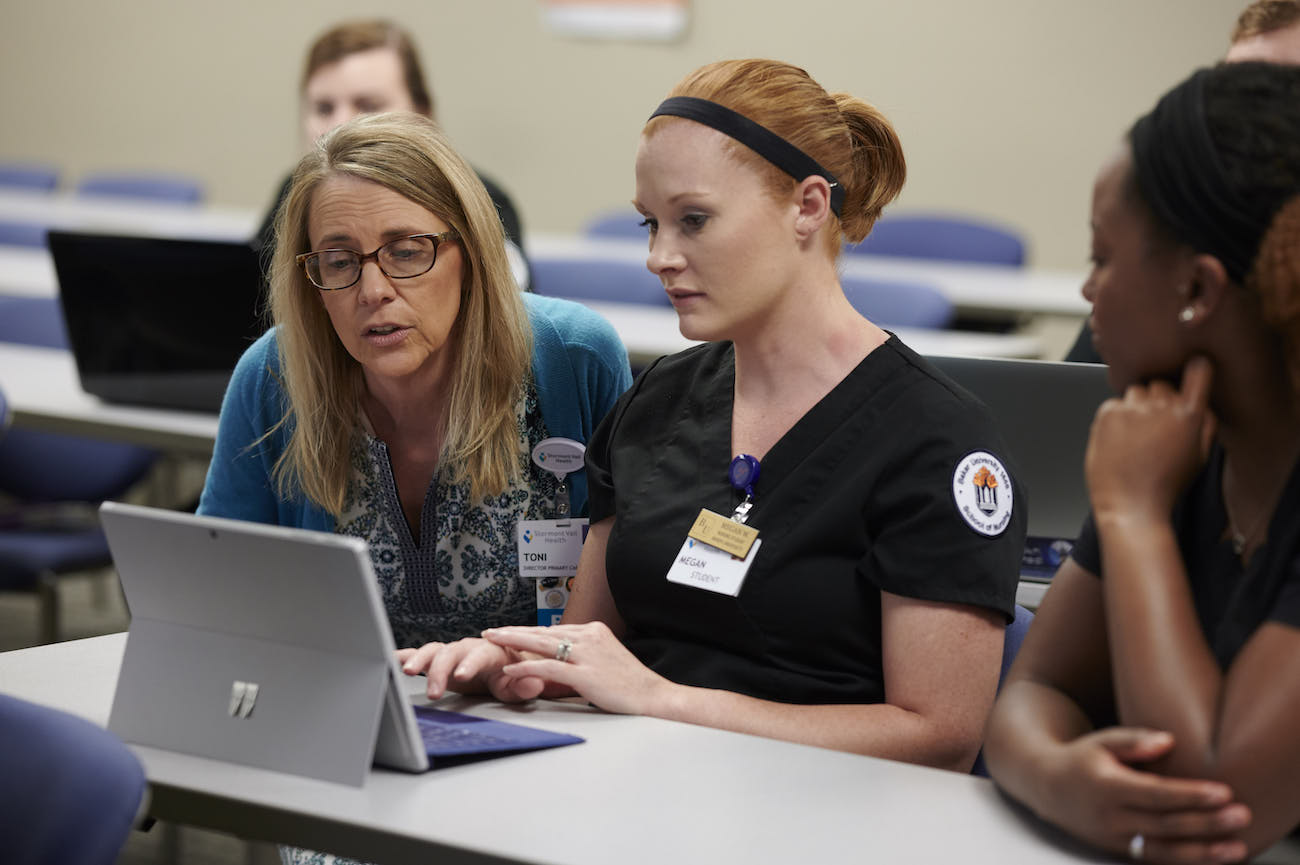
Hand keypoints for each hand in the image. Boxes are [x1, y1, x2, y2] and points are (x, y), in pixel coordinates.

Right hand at [395, 638, 545, 702]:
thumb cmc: (512, 673)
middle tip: (433, 691)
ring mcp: (452, 653)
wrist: (505, 665)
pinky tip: (390, 660)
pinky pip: (420, 654)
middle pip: (451, 653)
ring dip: (418, 660)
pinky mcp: (439, 660)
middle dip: (440, 671)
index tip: (461, 676)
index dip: (469, 664)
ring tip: (405, 672)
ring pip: (432, 651)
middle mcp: (468, 648)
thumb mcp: (521, 685)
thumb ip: (525, 685)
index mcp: (490, 651)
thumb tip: (532, 683)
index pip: (479, 654)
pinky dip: (405, 656)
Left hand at [482, 621, 677, 715]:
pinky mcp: (585, 674)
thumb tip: (563, 658)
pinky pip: (549, 668)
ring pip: (542, 644)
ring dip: (514, 642)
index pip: (554, 629)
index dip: (529, 631)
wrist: (653, 696)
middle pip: (544, 631)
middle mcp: (590, 637)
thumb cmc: (631, 684)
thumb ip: (585, 654)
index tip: (510, 632)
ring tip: (493, 641)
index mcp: (595, 631)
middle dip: (514, 631)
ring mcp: (588, 654)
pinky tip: (511, 668)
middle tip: (491, 631)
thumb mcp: (607, 659)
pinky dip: (527, 667)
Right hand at [1037, 727, 1248, 863]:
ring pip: (1164, 851)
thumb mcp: (1101, 741)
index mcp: (1107, 786)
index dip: (1190, 795)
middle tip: (1241, 814)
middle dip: (1206, 823)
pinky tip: (1214, 857)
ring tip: (1237, 847)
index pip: (1155, 794)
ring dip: (1204, 852)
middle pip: (1165, 825)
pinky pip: (1157, 860)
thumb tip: (1169, 741)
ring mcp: (1114, 839)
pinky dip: (1187, 861)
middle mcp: (1110, 818)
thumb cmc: (1081, 759)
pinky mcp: (1119, 851)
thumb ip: (1133, 740)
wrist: (1046, 788)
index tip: (1223, 791)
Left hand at [1086, 356, 1214, 522]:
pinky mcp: (1109, 413)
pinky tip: (1120, 441)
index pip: (1199, 374)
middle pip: (1161, 384)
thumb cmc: (1166, 485)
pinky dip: (1116, 417)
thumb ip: (1205, 426)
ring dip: (1137, 406)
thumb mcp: (1199, 457)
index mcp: (1191, 417)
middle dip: (1159, 399)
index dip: (1196, 368)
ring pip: (1136, 391)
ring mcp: (1134, 409)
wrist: (1131, 505)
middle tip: (1154, 428)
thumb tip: (1202, 403)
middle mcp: (1163, 407)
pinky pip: (1114, 404)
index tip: (1194, 365)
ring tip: (1136, 437)